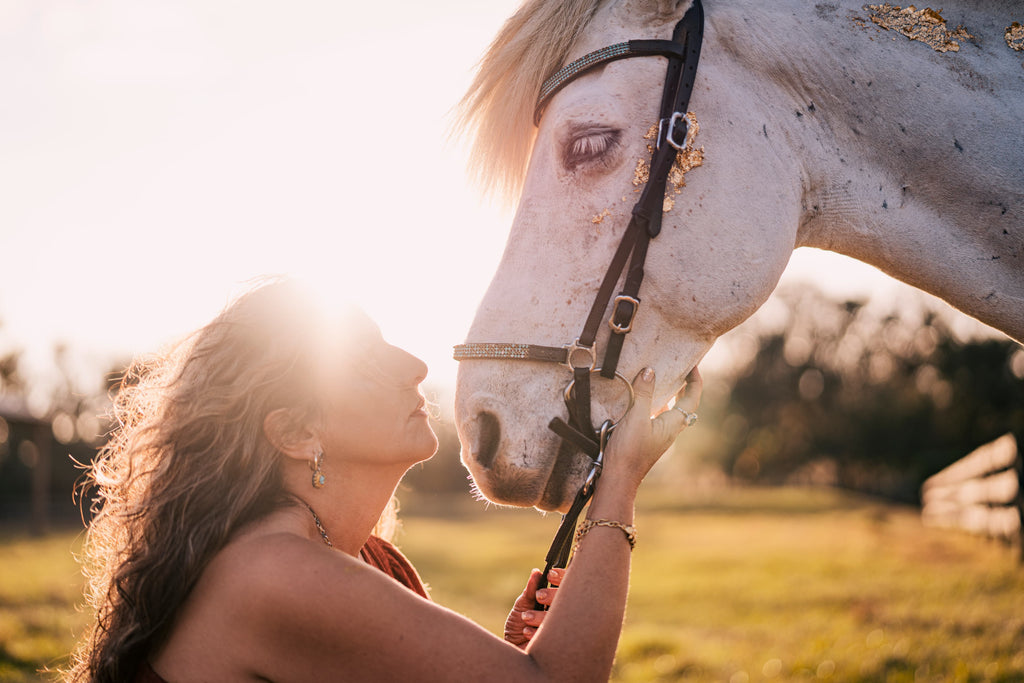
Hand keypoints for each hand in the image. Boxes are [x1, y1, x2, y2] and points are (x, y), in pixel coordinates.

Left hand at [503, 567, 562, 647]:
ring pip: (559, 618)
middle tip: (539, 597)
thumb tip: (536, 572)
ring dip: (540, 616)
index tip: (551, 576)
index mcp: (556, 602)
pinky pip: (552, 634)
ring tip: (526, 618)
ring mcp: (562, 629)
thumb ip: (530, 590)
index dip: (562, 578)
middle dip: (553, 596)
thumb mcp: (522, 605)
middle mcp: (562, 614)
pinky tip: (526, 631)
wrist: (513, 650)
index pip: (566, 586)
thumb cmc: (519, 626)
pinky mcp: (558, 644)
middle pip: (568, 600)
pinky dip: (536, 631)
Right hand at [603, 367, 702, 488]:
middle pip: (684, 403)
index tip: (693, 365)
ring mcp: (660, 434)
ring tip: (661, 378)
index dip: (695, 381)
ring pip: (670, 410)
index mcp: (673, 423)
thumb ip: (643, 394)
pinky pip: (657, 415)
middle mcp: (670, 428)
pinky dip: (655, 403)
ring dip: (669, 394)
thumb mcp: (635, 418)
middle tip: (679, 368)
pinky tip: (642, 398)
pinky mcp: (648, 437)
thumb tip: (650, 371)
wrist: (620, 477)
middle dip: (684, 386)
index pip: (692, 398)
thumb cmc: (630, 450)